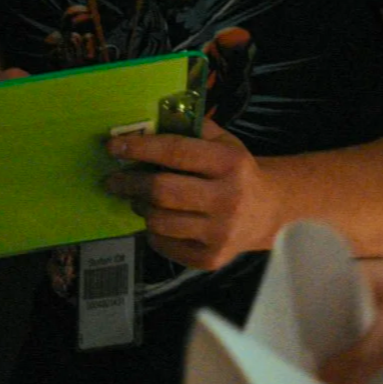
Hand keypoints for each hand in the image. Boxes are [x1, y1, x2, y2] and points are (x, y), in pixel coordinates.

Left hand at [103, 118, 280, 269]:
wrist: (269, 210)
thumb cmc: (236, 170)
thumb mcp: (223, 142)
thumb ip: (190, 129)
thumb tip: (146, 124)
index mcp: (229, 163)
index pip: (175, 151)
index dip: (140, 148)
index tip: (113, 146)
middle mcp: (227, 198)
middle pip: (162, 191)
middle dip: (129, 183)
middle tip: (113, 180)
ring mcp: (221, 233)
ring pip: (160, 221)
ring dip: (140, 207)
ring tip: (138, 199)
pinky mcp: (213, 259)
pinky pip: (166, 246)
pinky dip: (153, 232)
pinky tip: (157, 221)